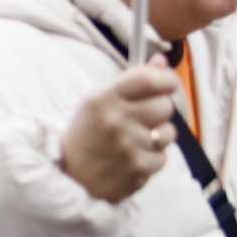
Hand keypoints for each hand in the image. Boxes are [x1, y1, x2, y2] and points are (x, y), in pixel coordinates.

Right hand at [60, 57, 178, 202]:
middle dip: (158, 110)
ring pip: (169, 133)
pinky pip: (163, 157)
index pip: (148, 79)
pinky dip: (151, 158)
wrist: (67, 175)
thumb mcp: (98, 101)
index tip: (167, 84)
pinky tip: (132, 158)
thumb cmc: (85, 133)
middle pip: (165, 106)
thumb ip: (132, 81)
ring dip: (157, 136)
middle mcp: (117, 121)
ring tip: (134, 141)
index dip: (166, 79)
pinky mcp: (139, 169)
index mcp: (103, 99)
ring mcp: (129, 147)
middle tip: (141, 118)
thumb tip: (162, 61)